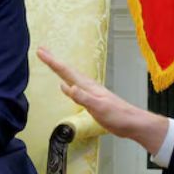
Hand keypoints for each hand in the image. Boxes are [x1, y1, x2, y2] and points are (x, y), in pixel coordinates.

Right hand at [36, 47, 168, 152]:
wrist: (133, 123)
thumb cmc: (118, 116)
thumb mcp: (99, 108)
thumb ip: (83, 97)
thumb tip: (66, 86)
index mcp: (88, 87)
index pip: (66, 72)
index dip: (52, 62)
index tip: (40, 52)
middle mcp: (88, 86)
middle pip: (67, 71)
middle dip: (54, 61)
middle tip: (42, 51)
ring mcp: (91, 92)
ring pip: (71, 77)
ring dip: (60, 69)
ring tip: (52, 63)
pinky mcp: (92, 99)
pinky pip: (76, 86)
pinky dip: (68, 82)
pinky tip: (66, 85)